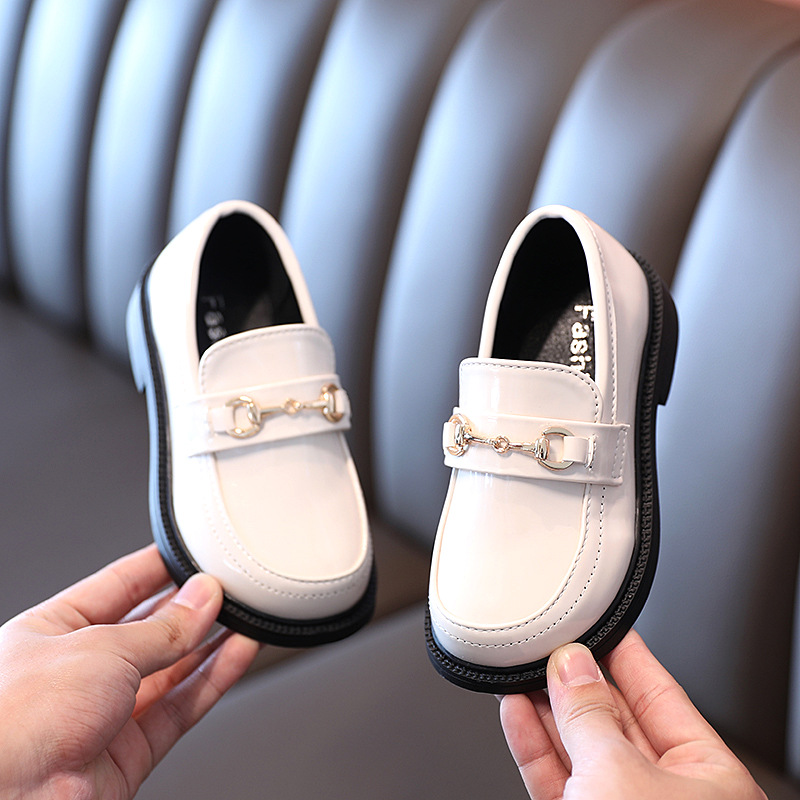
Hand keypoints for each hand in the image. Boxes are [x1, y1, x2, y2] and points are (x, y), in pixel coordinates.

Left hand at [0, 545, 258, 798]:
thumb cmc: (12, 723)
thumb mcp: (99, 649)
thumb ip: (161, 628)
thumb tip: (201, 600)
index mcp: (51, 631)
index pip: (116, 587)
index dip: (157, 568)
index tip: (194, 555)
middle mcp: (77, 672)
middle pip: (148, 630)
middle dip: (189, 609)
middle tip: (227, 588)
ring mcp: (103, 714)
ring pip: (171, 670)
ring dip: (211, 643)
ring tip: (246, 616)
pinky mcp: (128, 752)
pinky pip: (181, 706)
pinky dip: (214, 679)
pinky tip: (239, 653)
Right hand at [500, 631, 766, 799]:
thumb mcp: (620, 777)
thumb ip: (591, 715)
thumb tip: (572, 666)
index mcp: (708, 777)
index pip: (661, 693)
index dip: (624, 652)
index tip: (594, 619)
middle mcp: (667, 796)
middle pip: (616, 718)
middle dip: (577, 680)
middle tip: (546, 645)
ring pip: (580, 749)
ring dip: (547, 710)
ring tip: (521, 671)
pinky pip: (556, 778)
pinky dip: (533, 745)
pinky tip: (515, 713)